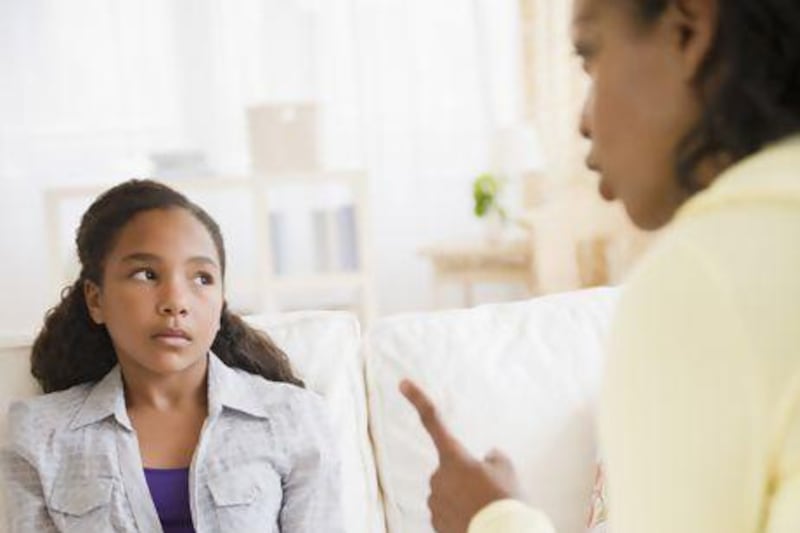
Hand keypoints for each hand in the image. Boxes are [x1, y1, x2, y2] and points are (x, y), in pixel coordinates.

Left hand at [399, 379, 521, 532]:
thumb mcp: (507, 470)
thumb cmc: (505, 501)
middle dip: (464, 478)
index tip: (402, 383)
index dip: (418, 400)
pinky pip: (447, 515)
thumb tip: (487, 458)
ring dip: (462, 500)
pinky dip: (459, 518)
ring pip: (448, 495)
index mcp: (454, 459)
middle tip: (487, 492)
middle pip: (449, 472)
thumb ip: (494, 458)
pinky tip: (475, 522)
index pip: (434, 423)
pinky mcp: (435, 525)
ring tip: (484, 510)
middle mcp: (438, 478)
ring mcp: (435, 504)